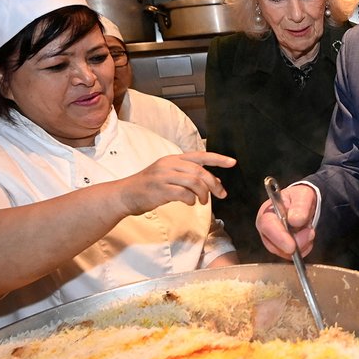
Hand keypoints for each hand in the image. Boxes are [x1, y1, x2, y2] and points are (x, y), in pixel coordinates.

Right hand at [117, 152, 235, 214]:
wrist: (125, 195)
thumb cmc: (150, 187)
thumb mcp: (169, 175)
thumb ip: (189, 176)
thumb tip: (214, 182)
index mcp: (173, 158)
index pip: (200, 155)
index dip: (218, 159)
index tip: (232, 162)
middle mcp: (169, 164)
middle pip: (200, 171)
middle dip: (214, 184)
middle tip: (221, 194)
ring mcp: (163, 176)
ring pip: (194, 182)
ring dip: (203, 194)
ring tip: (202, 201)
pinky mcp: (160, 190)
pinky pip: (183, 194)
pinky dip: (190, 200)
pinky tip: (189, 203)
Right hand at [255, 184, 316, 257]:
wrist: (304, 205)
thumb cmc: (299, 198)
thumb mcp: (303, 195)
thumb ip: (300, 206)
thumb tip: (295, 221)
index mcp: (267, 212)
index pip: (267, 226)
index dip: (279, 237)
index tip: (292, 246)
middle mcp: (266, 228)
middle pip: (274, 244)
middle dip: (295, 243)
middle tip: (310, 232)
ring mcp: (273, 240)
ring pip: (284, 252)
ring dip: (301, 245)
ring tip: (309, 230)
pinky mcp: (281, 248)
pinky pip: (291, 255)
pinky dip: (303, 249)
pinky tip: (307, 237)